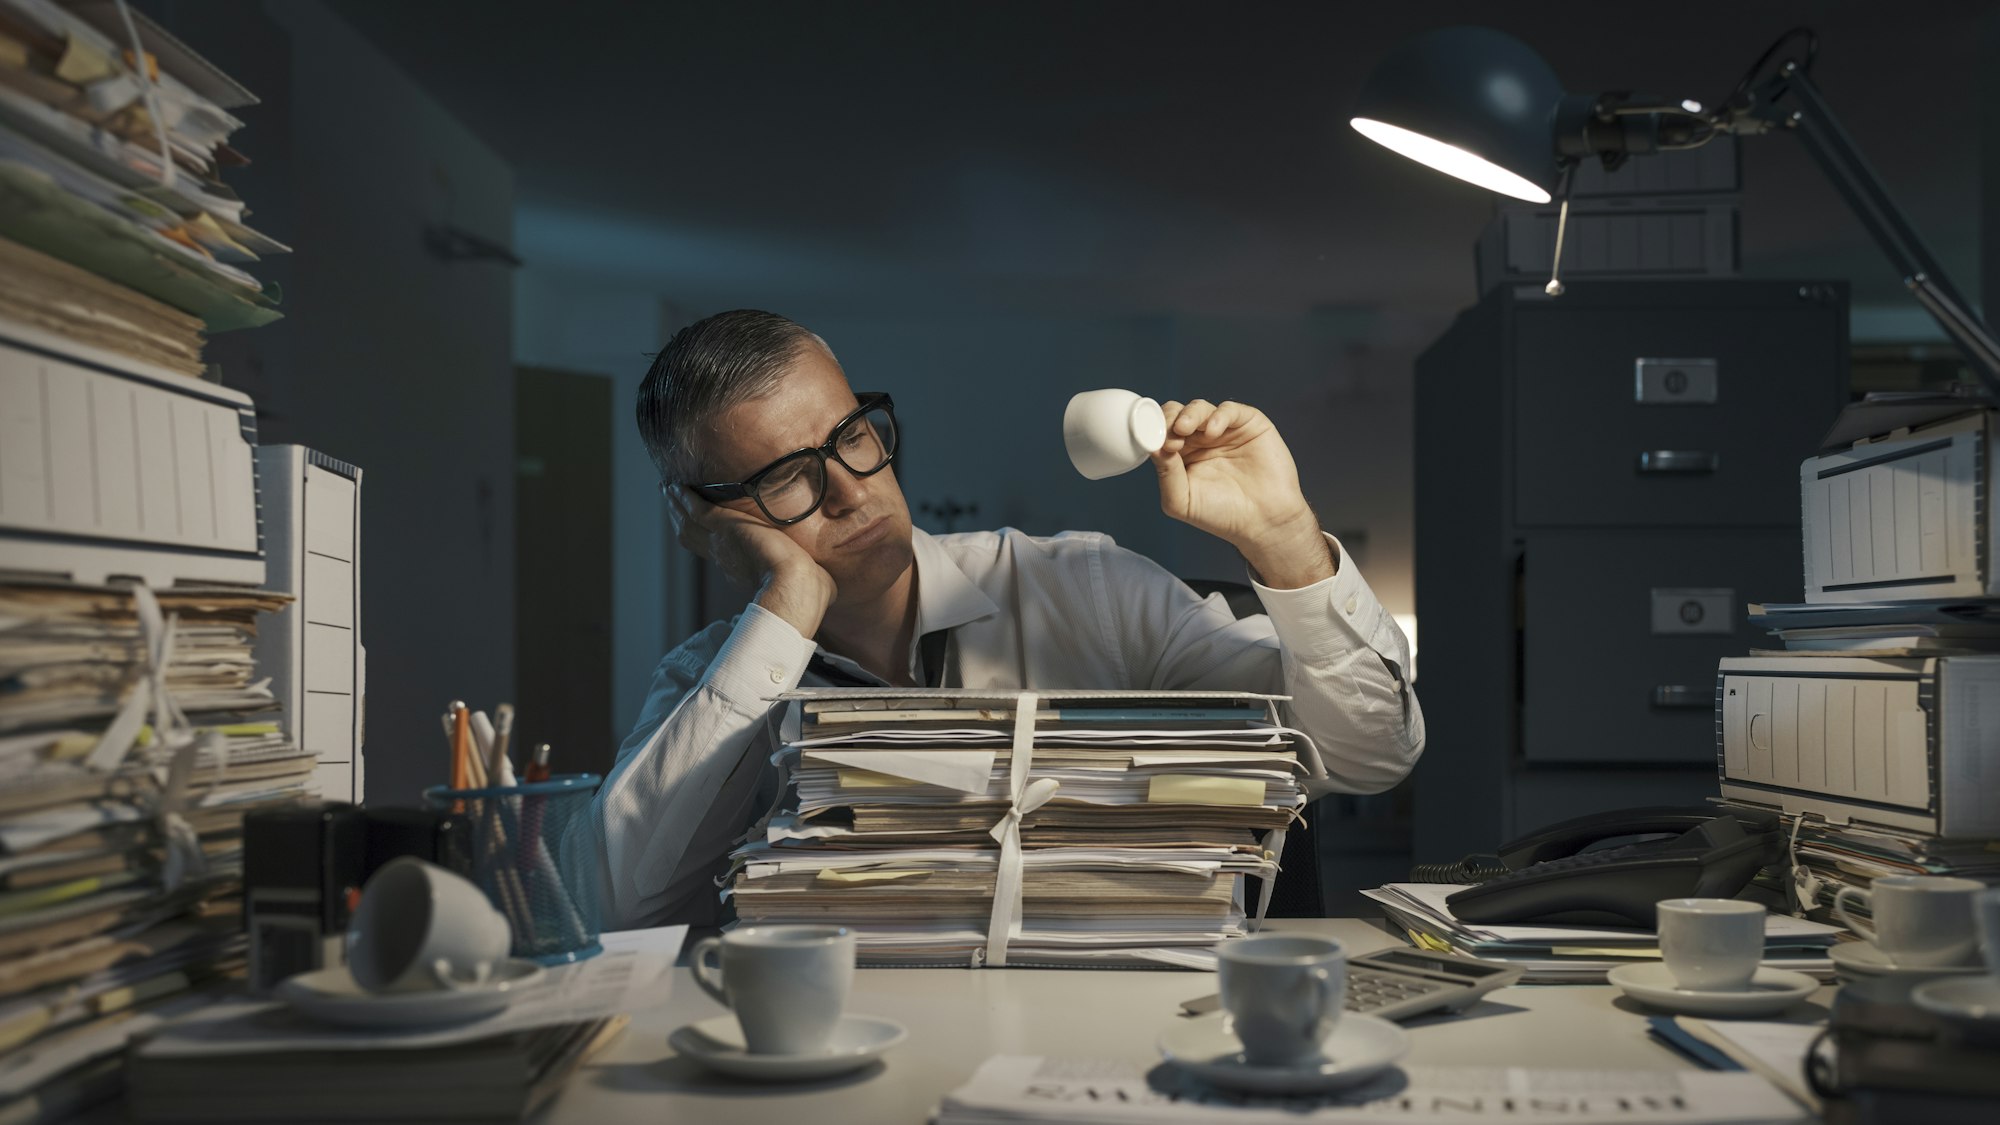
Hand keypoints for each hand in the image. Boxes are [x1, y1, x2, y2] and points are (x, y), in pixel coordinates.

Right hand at [666, 485, 834, 635]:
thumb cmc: (808, 595)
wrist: (795, 590)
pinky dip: (684, 498)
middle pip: (695, 536)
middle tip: (673, 501)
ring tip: (669, 490)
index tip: (706, 530)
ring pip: (691, 521)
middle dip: (684, 518)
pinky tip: (676, 485)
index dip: (710, 540)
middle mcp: (726, 558)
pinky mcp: (724, 527)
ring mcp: (721, 543)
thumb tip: (830, 589)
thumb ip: (814, 580)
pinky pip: (696, 509)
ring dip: (679, 506)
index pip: (721, 551)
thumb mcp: (808, 583)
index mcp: (743, 570)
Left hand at [1152, 399, 1334, 588]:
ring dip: (1188, 414)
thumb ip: (1166, 474)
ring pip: (1199, 408)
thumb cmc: (1221, 515)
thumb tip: (1151, 446)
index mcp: (1181, 455)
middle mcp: (1200, 440)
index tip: (1153, 440)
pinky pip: (1229, 410)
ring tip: (1185, 429)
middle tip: (1170, 433)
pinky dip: (1218, 416)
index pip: (1160, 432)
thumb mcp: (1182, 500)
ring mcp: (1224, 430)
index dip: (1154, 431)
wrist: (1263, 522)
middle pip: (1176, 413)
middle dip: (1168, 418)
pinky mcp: (1248, 424)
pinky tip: (1213, 432)